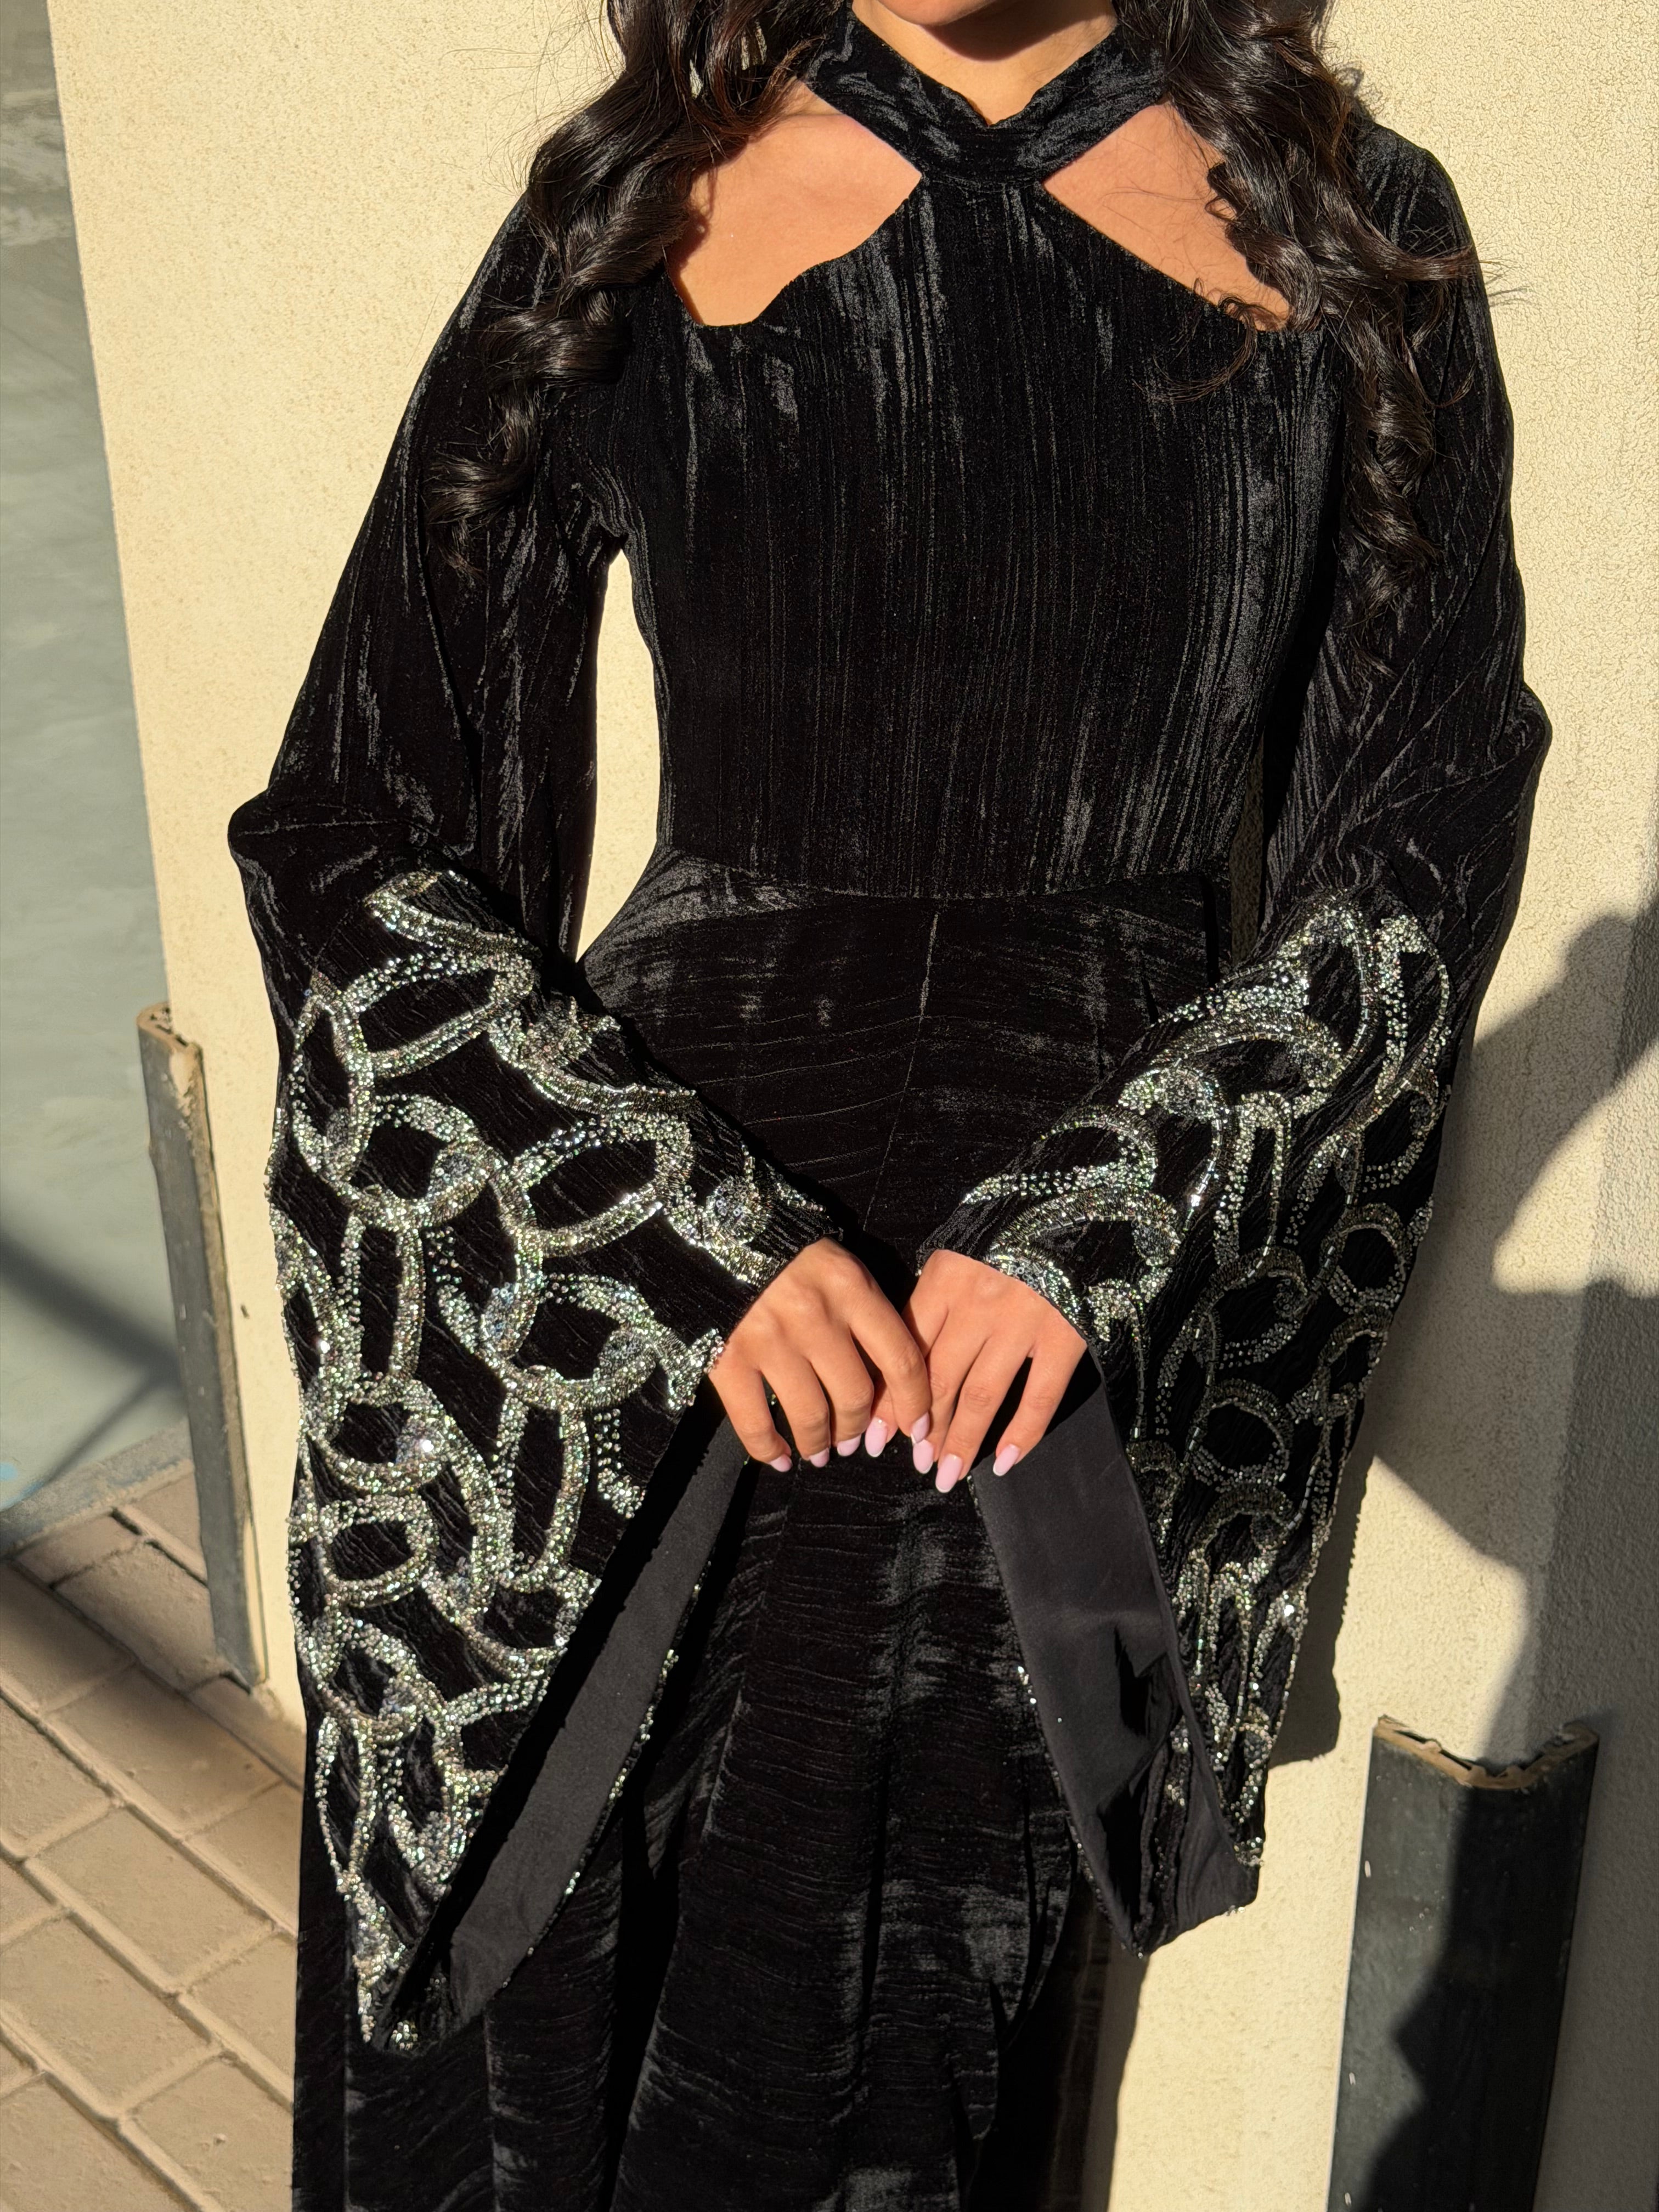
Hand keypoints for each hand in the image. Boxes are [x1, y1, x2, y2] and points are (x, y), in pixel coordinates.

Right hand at [709, 1238, 931, 1468]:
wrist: (715, 1232)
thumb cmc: (787, 1253)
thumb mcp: (839, 1267)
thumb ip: (866, 1313)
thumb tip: (889, 1378)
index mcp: (851, 1289)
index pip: (901, 1358)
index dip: (915, 1403)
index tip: (919, 1428)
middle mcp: (815, 1316)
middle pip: (855, 1394)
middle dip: (857, 1428)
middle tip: (852, 1441)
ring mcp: (770, 1340)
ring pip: (811, 1415)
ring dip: (819, 1444)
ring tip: (819, 1452)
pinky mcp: (728, 1358)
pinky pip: (755, 1421)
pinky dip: (769, 1449)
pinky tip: (780, 1458)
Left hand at [873, 1249, 1086, 1492]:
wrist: (1080, 1205)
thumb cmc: (1011, 1230)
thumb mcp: (963, 1250)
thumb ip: (936, 1295)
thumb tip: (903, 1354)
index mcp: (946, 1278)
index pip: (907, 1349)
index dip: (891, 1398)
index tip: (876, 1435)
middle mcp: (978, 1303)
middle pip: (939, 1378)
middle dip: (922, 1428)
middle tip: (914, 1461)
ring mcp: (1023, 1322)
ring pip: (981, 1395)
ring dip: (960, 1441)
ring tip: (946, 1473)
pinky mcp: (1065, 1336)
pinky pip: (1039, 1397)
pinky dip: (1023, 1435)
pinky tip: (1005, 1462)